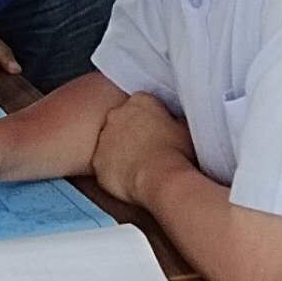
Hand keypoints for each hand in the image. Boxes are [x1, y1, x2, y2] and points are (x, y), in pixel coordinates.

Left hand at [92, 92, 194, 206]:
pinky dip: (112, 171)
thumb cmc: (176, 153)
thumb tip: (176, 122)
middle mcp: (117, 114)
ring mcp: (104, 137)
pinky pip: (103, 165)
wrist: (161, 178)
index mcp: (140, 101)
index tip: (155, 132)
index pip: (141, 105)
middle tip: (146, 150)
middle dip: (130, 133)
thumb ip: (174, 120)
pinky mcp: (97, 160)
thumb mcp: (184, 128)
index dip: (149, 120)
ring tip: (139, 168)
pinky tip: (128, 180)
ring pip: (110, 143)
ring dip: (119, 152)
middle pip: (121, 121)